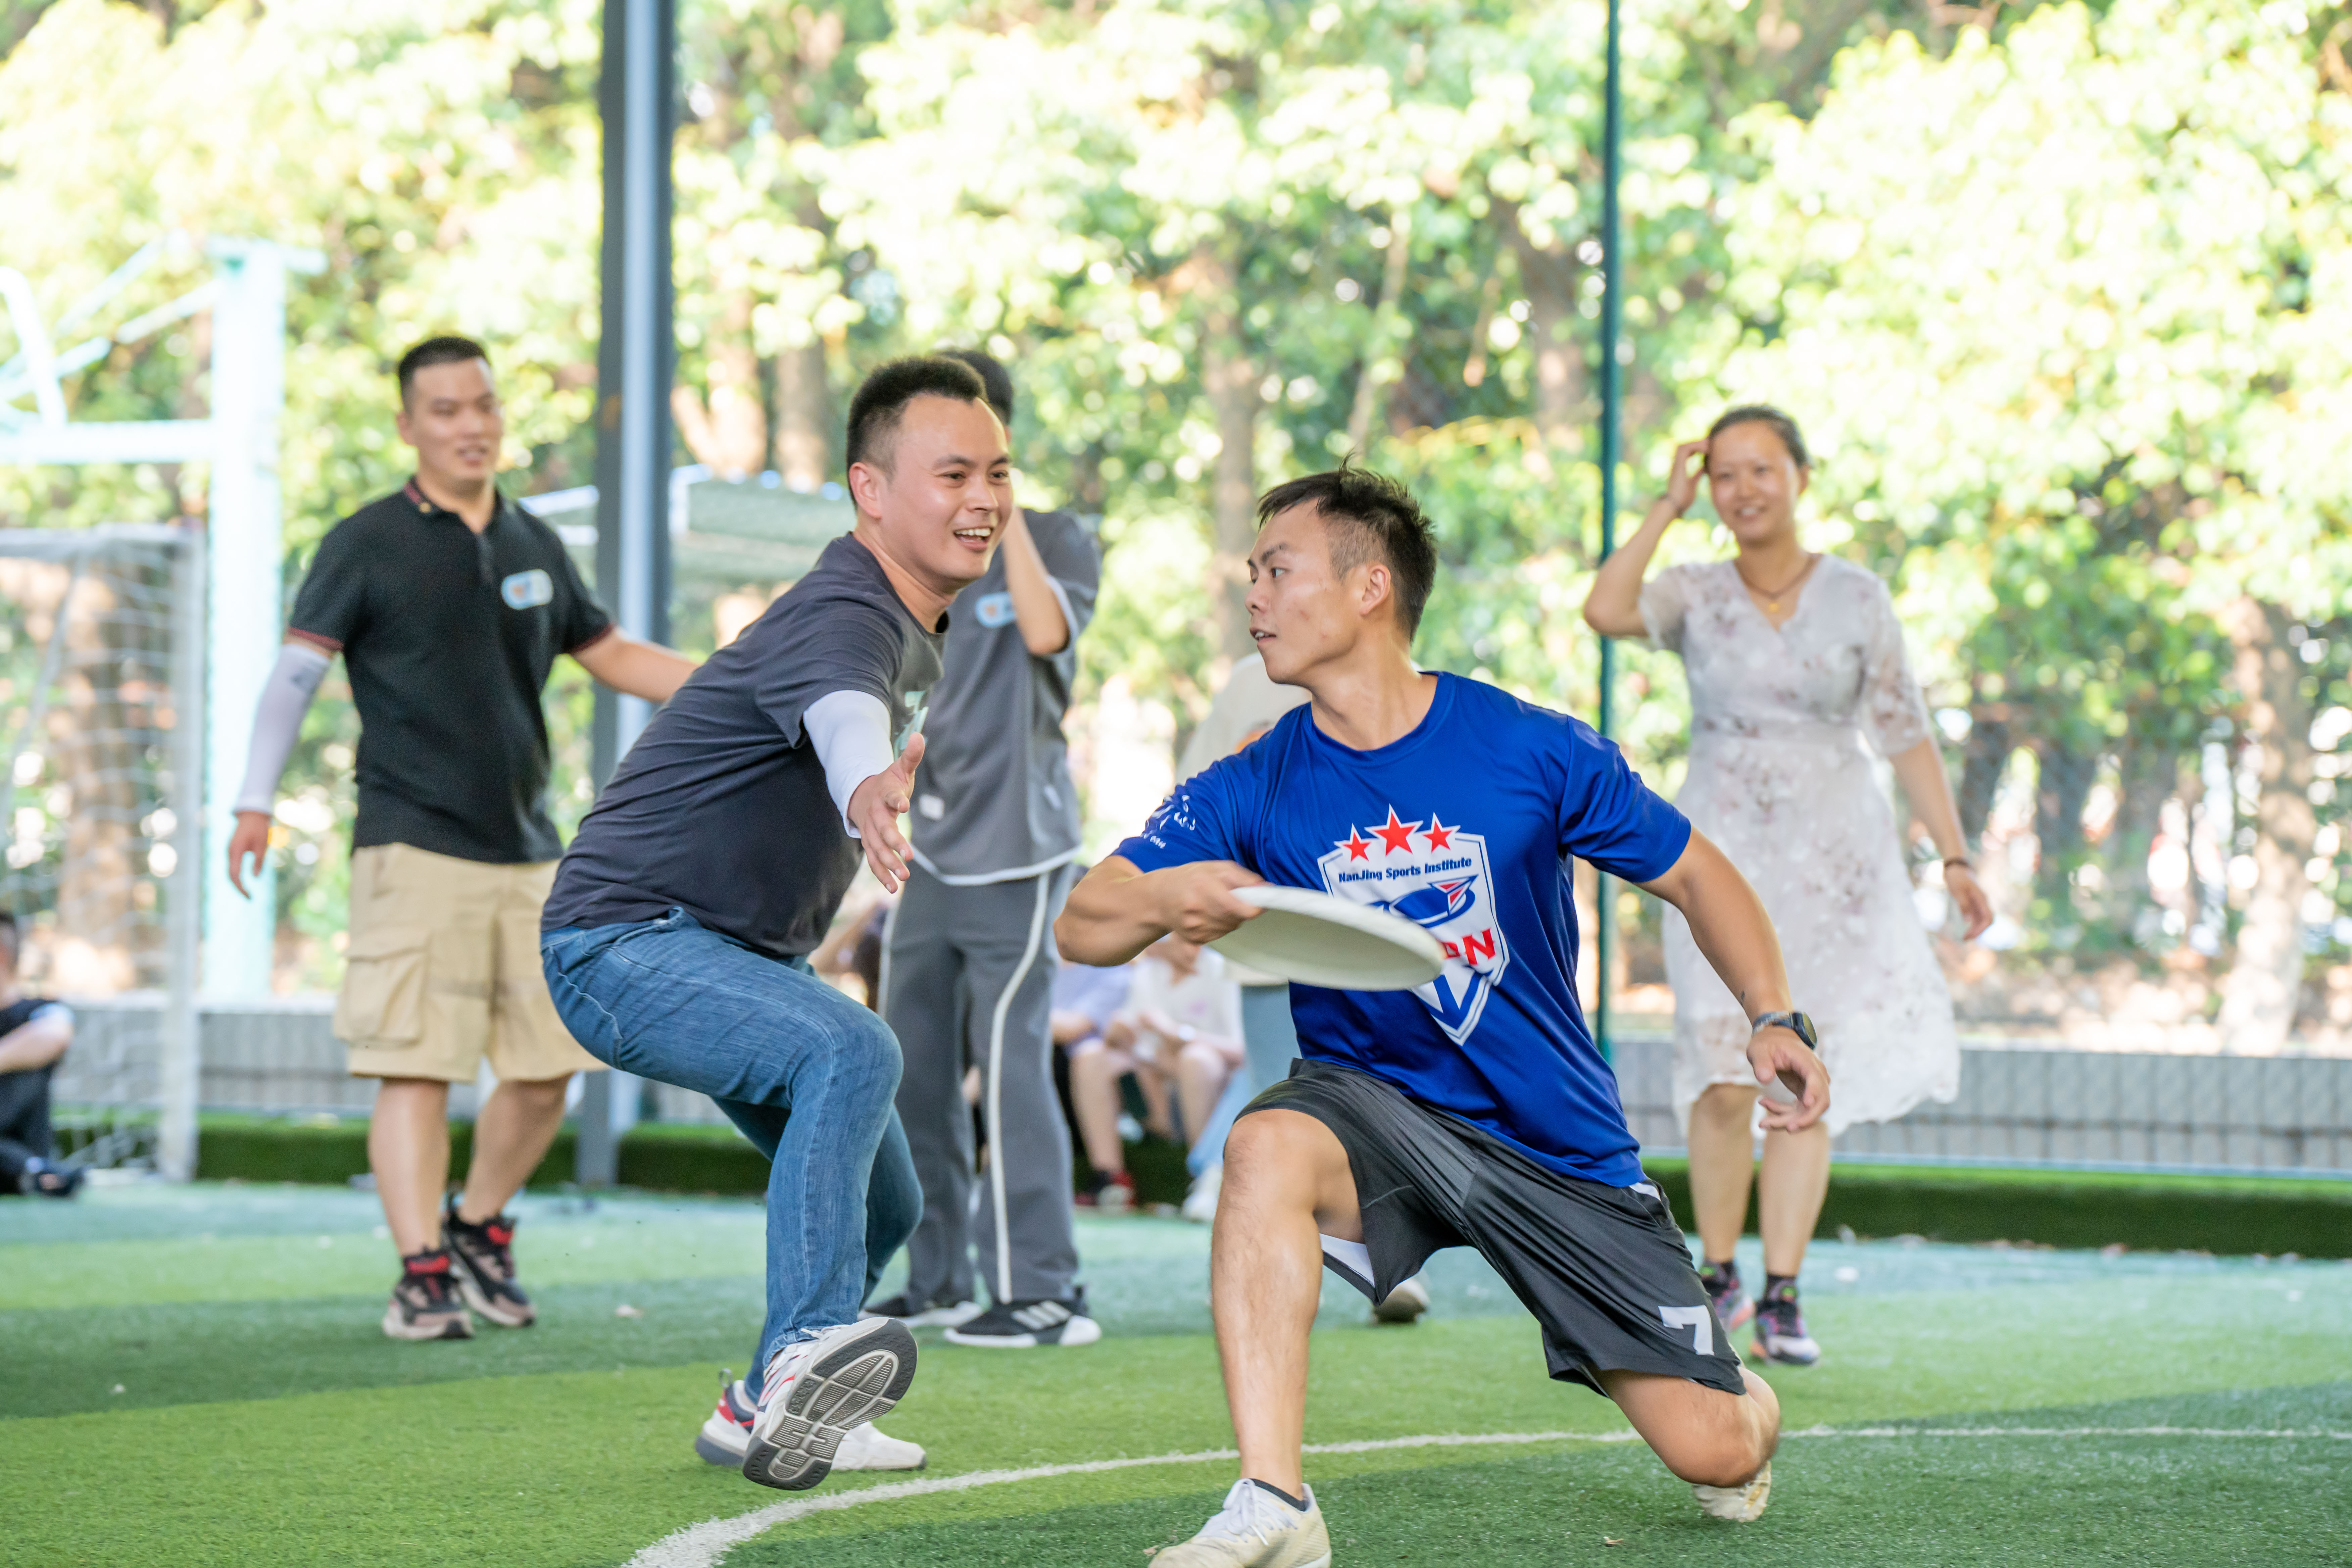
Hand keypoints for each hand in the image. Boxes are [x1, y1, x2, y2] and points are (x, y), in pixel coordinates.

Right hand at [226, 810, 271, 898]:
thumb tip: (256, 877)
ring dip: (237, 883)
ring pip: (230, 871)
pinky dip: (237, 876)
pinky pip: (232, 866)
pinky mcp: (232, 850)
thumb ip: (258, 861)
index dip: (241, 887)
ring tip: (247, 893)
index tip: (249, 896)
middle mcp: (229, 852)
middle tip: (250, 898)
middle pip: (230, 875)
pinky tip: (243, 882)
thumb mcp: (262, 845)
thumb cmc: (259, 828)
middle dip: (238, 888)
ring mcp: (229, 851)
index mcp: (235, 851)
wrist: (251, 814)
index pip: (235, 874)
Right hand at [847, 733, 925, 892]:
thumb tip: (919, 735)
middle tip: (909, 856)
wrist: (861, 796)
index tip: (904, 804)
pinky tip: (893, 888)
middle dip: (894, 843)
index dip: (896, 799)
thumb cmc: (887, 783)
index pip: (889, 795)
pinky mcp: (870, 845)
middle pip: (882, 829)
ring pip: (876, 849)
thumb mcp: (899, 769)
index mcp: (883, 794)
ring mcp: (870, 832)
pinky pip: (873, 861)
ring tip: (903, 877)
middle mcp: (875, 815)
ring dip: (889, 864)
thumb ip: (910, 756)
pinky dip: (882, 874)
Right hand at [1149, 860, 1265, 945]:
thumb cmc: (1190, 878)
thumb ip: (1244, 878)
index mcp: (1203, 887)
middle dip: (1241, 909)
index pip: (1239, 908)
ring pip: (1230, 928)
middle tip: (1231, 897)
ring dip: (1231, 918)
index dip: (1255, 907)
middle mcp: (1196, 909)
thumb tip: (1269, 888)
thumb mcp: (1217, 868)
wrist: (1159, 898)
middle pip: (1237, 919)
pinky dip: (1220, 926)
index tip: (1260, 902)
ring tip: (1217, 905)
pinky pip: (1219, 935)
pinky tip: (1208, 915)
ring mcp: (1193, 927)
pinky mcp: (1193, 939)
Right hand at [1663, 438, 1708, 516]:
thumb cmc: (1683, 497)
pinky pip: (1685, 448)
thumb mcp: (1693, 483)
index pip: (1689, 450)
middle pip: (1687, 445)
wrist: (1675, 504)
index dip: (1698, 446)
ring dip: (1697, 443)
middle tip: (1711, 443)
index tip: (1709, 447)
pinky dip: (1695, 446)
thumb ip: (1697, 474)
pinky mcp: (1678, 464)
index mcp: (1680, 467)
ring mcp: (1676, 463)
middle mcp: (1677, 463)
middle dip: (1699, 443)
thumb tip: (1703, 467)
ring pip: (1685, 445)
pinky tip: (1705, 449)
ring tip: (1708, 445)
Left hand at [1747, 1025, 1828, 1132]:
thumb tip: (1764, 1079)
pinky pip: (1798, 1110)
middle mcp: (1815, 1075)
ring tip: (1762, 1124)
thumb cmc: (1767, 1043)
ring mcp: (1812, 1086)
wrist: (1774, 1041)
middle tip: (1787, 1128)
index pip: (1816, 1079)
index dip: (1813, 1092)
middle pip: (1820, 1101)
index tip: (1806, 1103)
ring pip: (1809, 1111)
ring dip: (1788, 1120)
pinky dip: (1783, 1114)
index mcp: (1807, 1061)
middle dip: (1805, 1118)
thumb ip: (1762, 1062)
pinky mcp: (1804, 1094)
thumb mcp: (1759, 1049)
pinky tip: (1763, 1103)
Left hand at [1946, 863, 1993, 939]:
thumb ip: (1963, 905)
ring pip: (1981, 920)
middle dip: (1978, 931)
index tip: (1972, 936)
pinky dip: (1972, 924)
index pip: (1988, 917)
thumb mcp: (1957, 891)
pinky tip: (1966, 930)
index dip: (1982, 928)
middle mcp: (1983, 902)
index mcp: (1981, 899)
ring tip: (1964, 938)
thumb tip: (1968, 921)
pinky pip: (1976, 917)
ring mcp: (1979, 903)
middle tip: (1965, 939)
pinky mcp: (1973, 903)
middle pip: (1986, 921)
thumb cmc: (1956, 877)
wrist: (1955, 868)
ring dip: (1975, 929)